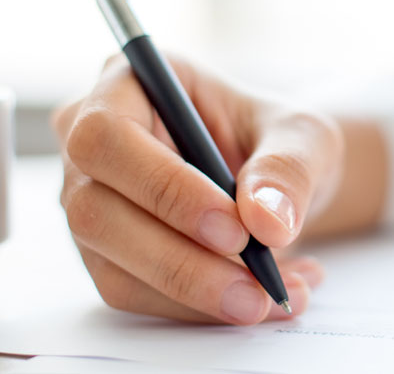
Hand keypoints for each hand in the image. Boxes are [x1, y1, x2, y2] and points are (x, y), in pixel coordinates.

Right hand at [51, 53, 341, 323]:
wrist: (276, 184)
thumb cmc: (277, 140)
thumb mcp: (304, 136)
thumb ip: (288, 167)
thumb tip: (267, 221)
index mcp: (127, 83)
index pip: (108, 135)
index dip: (163, 187)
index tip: (234, 229)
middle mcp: (89, 143)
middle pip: (96, 211)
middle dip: (180, 260)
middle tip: (256, 286)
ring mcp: (89, 202)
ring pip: (112, 266)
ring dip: (196, 295)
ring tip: (271, 297)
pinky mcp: (105, 255)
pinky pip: (135, 296)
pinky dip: (199, 310)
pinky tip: (258, 300)